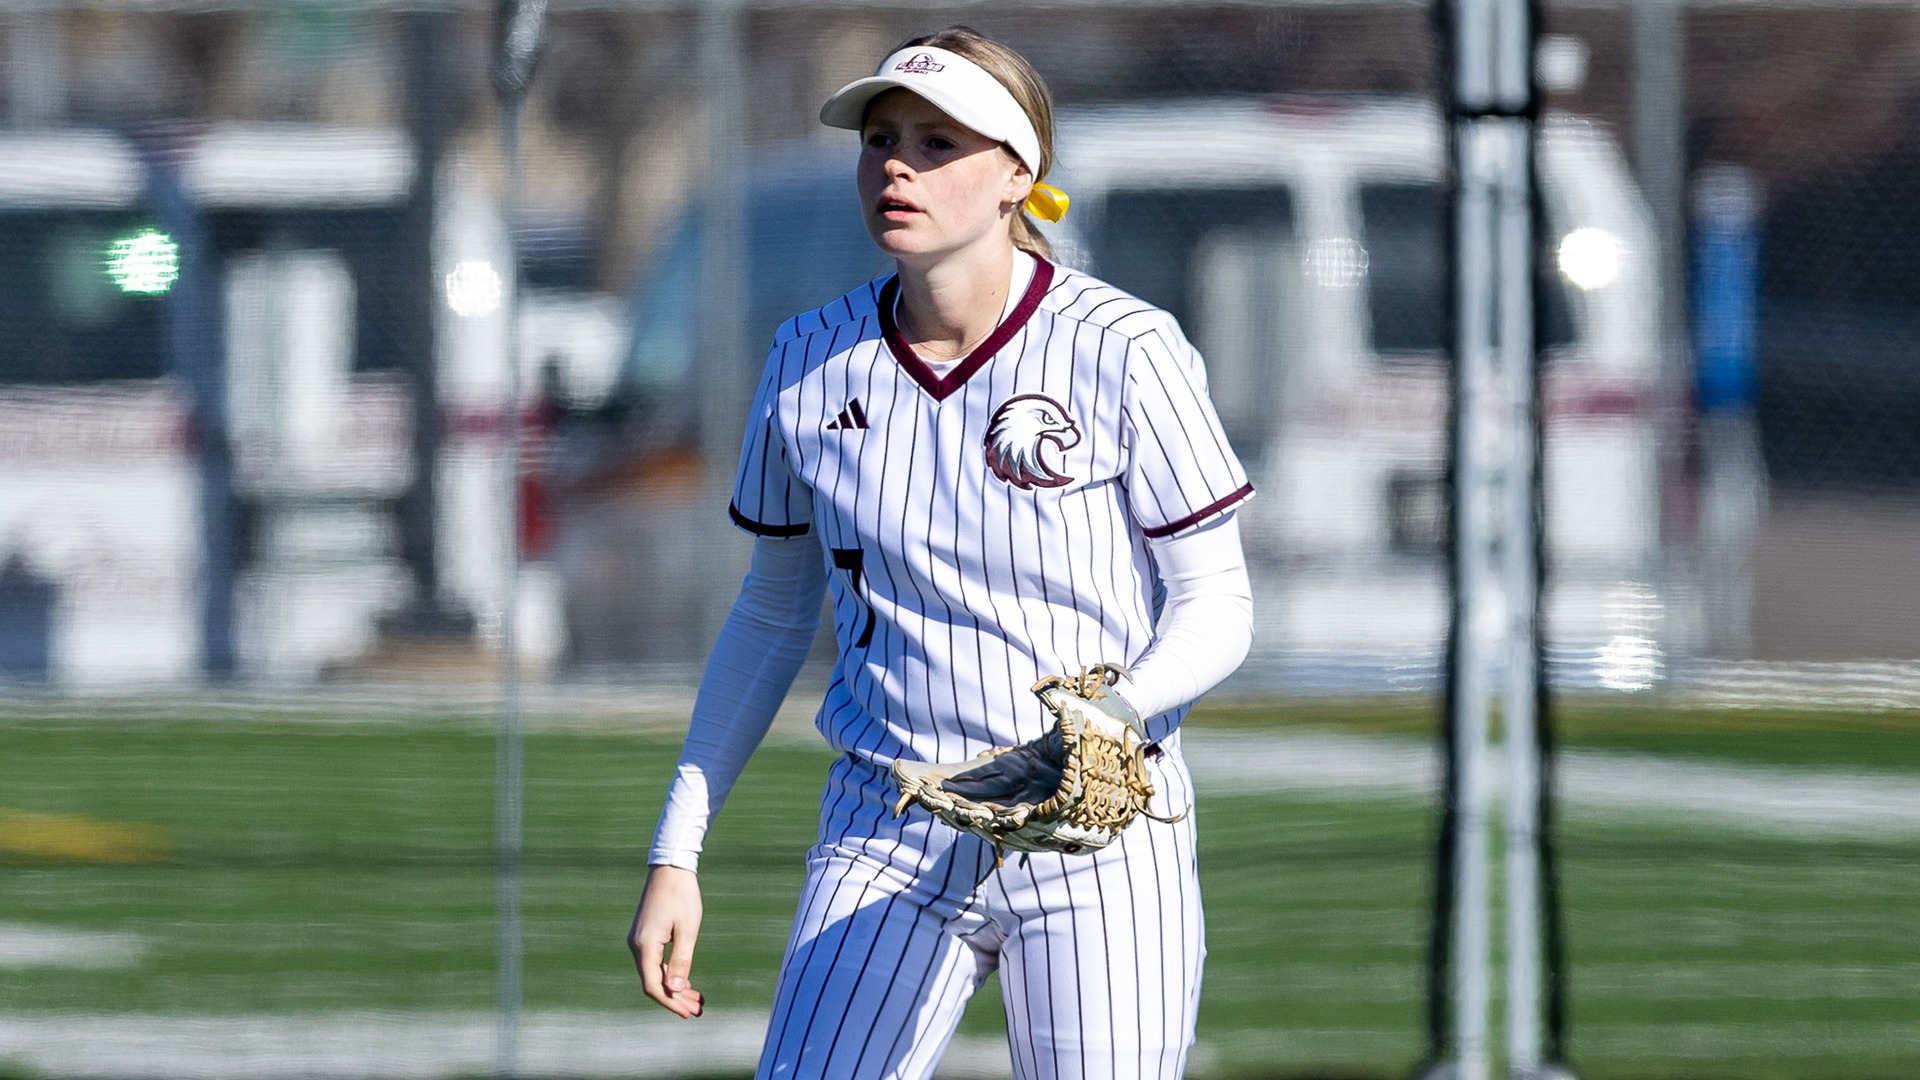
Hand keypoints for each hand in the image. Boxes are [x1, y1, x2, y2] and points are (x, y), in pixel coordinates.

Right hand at [629, 864, 704, 1017]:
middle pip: (653, 982)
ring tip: (696, 999)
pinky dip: (669, 973)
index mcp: (645, 946)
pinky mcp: (645, 935)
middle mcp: (636, 946)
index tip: (687, 1013)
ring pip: (654, 973)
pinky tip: (685, 981)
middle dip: (675, 998)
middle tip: (698, 1010)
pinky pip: (655, 962)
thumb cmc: (682, 895)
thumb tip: (675, 989)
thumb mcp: (688, 929)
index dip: (670, 1002)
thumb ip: (681, 961)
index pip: (653, 985)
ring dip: (674, 987)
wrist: (670, 867)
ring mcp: (639, 940)